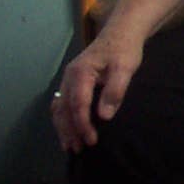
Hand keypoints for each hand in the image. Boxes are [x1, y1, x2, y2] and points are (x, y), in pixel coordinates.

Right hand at [51, 23, 147, 152]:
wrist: (120, 33)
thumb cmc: (124, 50)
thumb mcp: (124, 68)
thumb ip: (114, 90)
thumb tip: (104, 116)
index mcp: (80, 73)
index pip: (78, 105)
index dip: (83, 125)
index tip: (92, 141)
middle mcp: (69, 78)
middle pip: (63, 109)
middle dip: (69, 131)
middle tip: (79, 149)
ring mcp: (68, 80)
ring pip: (59, 108)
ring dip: (63, 128)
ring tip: (71, 146)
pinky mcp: (71, 83)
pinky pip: (62, 104)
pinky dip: (63, 119)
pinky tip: (69, 131)